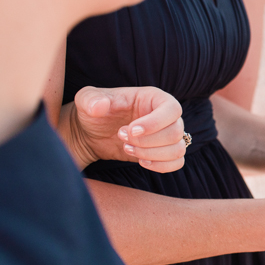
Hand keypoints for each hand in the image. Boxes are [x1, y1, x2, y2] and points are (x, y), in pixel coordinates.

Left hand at [63, 86, 186, 172]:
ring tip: (127, 148)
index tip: (131, 130)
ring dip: (151, 154)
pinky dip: (161, 166)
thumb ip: (91, 99)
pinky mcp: (164, 153)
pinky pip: (177, 162)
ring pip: (177, 149)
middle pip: (175, 132)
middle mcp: (166, 116)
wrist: (90, 133)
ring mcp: (167, 135)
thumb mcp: (87, 100)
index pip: (172, 109)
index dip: (155, 123)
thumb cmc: (92, 112)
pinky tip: (140, 161)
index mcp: (154, 98)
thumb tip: (100, 106)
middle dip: (147, 141)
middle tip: (121, 137)